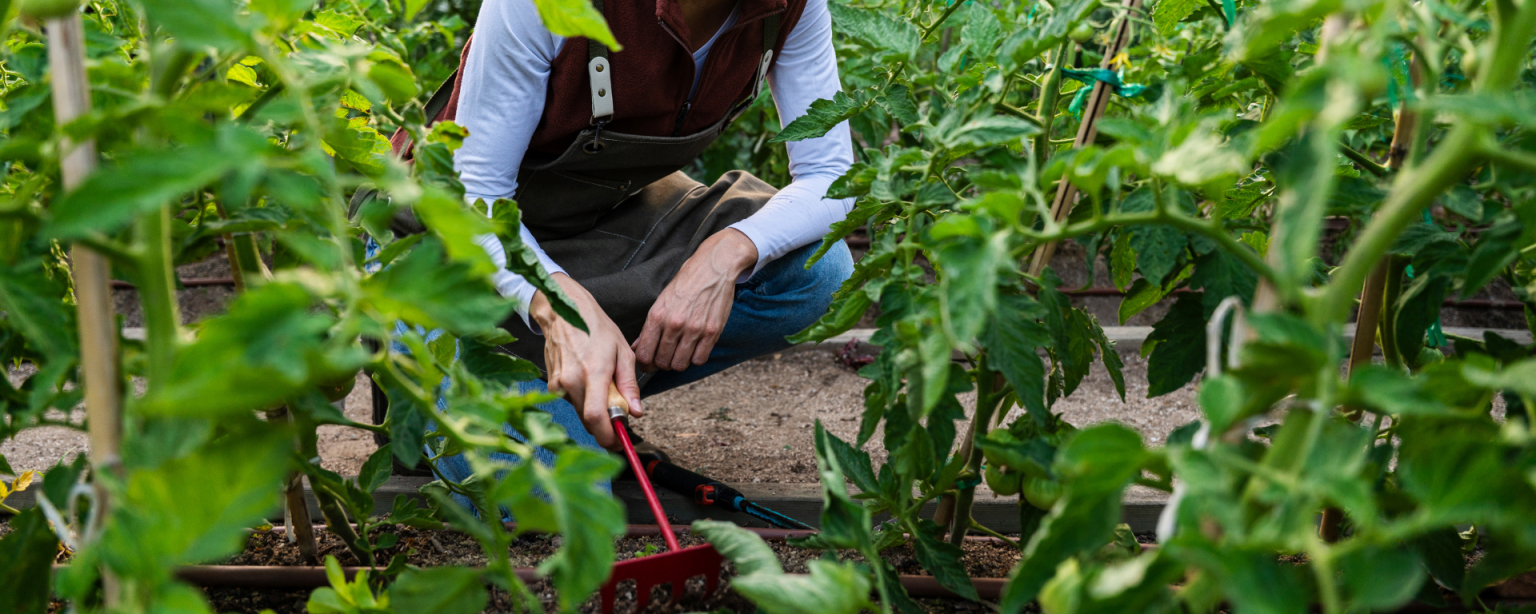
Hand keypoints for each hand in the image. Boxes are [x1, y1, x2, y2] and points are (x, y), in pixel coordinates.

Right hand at [531, 273, 643, 449]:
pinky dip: (585, 402)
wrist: (563, 312)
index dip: (608, 436)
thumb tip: (637, 411)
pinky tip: (591, 384)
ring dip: (597, 414)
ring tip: (606, 390)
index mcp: (593, 372)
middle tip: (620, 417)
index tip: (620, 441)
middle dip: (607, 427)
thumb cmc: (595, 327)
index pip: (596, 418)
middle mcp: (572, 381)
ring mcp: (558, 384)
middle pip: (589, 422)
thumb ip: (630, 385)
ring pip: (581, 414)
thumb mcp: (623, 352)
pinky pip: (573, 403)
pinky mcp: (552, 385)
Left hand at [633, 229, 757, 371]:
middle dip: (662, 364)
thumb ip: (650, 326)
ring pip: (680, 364)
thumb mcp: (662, 300)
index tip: (648, 364)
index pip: (645, 353)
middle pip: (662, 362)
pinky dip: (695, 359)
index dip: (645, 364)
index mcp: (657, 315)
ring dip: (678, 363)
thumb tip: (638, 346)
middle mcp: (674, 324)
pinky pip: (700, 359)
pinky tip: (694, 350)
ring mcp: (694, 329)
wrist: (713, 267)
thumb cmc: (686, 282)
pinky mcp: (712, 332)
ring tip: (680, 354)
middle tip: (666, 358)